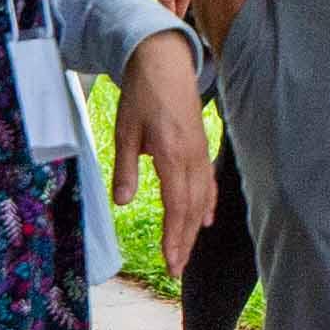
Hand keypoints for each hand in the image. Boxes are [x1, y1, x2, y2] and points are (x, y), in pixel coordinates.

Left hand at [124, 32, 213, 273]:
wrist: (164, 60)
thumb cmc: (141, 93)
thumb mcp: (125, 130)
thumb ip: (126, 167)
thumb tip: (122, 202)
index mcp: (171, 154)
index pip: (177, 205)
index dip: (175, 237)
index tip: (171, 262)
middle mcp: (191, 156)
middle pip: (192, 208)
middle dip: (185, 241)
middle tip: (176, 270)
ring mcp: (200, 151)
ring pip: (202, 198)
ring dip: (194, 228)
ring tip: (186, 253)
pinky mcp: (201, 145)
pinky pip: (207, 182)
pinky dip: (206, 204)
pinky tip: (205, 220)